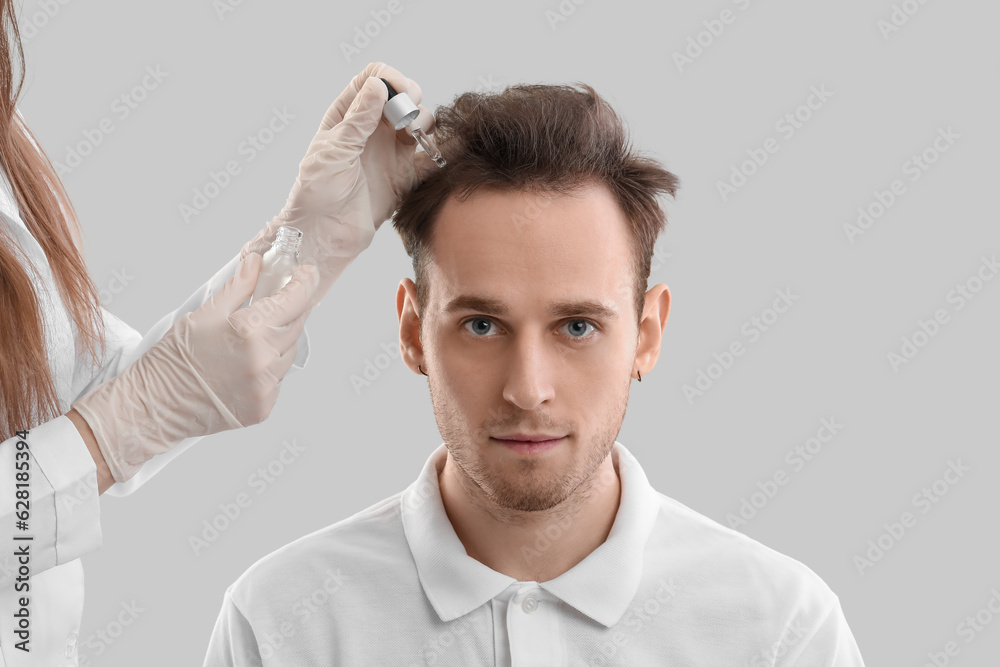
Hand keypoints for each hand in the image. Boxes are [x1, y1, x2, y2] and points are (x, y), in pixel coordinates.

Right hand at [70, 252, 319, 482]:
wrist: (156, 405)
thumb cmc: (174, 358)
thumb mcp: (205, 313)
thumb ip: (239, 286)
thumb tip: (256, 263)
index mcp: (249, 330)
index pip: (294, 300)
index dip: (304, 283)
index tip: (306, 274)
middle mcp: (263, 360)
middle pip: (296, 325)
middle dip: (291, 310)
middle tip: (279, 302)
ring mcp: (265, 386)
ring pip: (289, 353)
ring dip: (279, 340)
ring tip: (252, 339)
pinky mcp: (264, 407)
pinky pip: (279, 378)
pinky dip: (270, 367)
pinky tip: (247, 364)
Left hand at [242, 62, 438, 309]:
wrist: (325, 235)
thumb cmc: (317, 193)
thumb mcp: (333, 152)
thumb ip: (358, 120)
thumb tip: (378, 86)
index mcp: (347, 116)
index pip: (374, 79)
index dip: (391, 79)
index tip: (403, 91)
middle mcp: (372, 129)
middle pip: (402, 97)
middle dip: (411, 101)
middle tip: (408, 121)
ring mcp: (391, 151)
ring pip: (420, 122)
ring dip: (424, 125)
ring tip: (417, 142)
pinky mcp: (406, 176)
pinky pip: (430, 157)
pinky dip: (441, 151)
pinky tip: (439, 153)